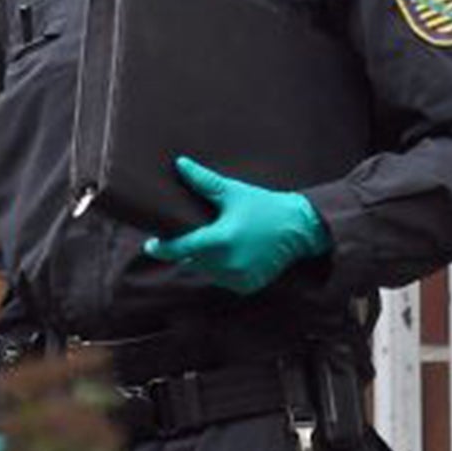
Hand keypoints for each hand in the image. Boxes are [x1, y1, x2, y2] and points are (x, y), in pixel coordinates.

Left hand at [142, 157, 329, 294]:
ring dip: (206, 260)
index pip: (180, 249)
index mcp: (219, 241)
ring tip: (219, 242)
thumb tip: (180, 164)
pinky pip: (223, 280)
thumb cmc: (264, 206)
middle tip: (200, 234)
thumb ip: (203, 182)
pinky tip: (232, 255)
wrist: (301, 227)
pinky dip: (223, 270)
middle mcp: (227, 264)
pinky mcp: (247, 286)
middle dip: (190, 249)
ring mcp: (237, 277)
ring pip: (206, 271)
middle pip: (192, 260)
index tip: (151, 244)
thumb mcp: (233, 192)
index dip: (162, 248)